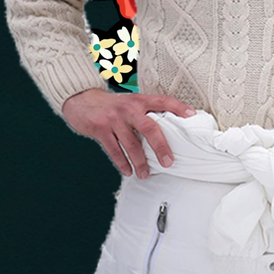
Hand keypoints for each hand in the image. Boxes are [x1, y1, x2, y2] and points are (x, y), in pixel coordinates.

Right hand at [61, 89, 195, 178]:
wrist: (81, 100)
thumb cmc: (111, 106)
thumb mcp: (130, 103)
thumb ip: (144, 114)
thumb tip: (166, 131)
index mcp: (139, 101)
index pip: (163, 101)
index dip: (178, 107)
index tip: (192, 115)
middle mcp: (128, 108)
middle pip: (149, 127)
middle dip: (161, 147)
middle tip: (169, 162)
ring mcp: (114, 119)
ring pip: (131, 144)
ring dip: (140, 162)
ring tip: (146, 174)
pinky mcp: (100, 129)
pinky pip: (114, 150)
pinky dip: (122, 163)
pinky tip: (128, 171)